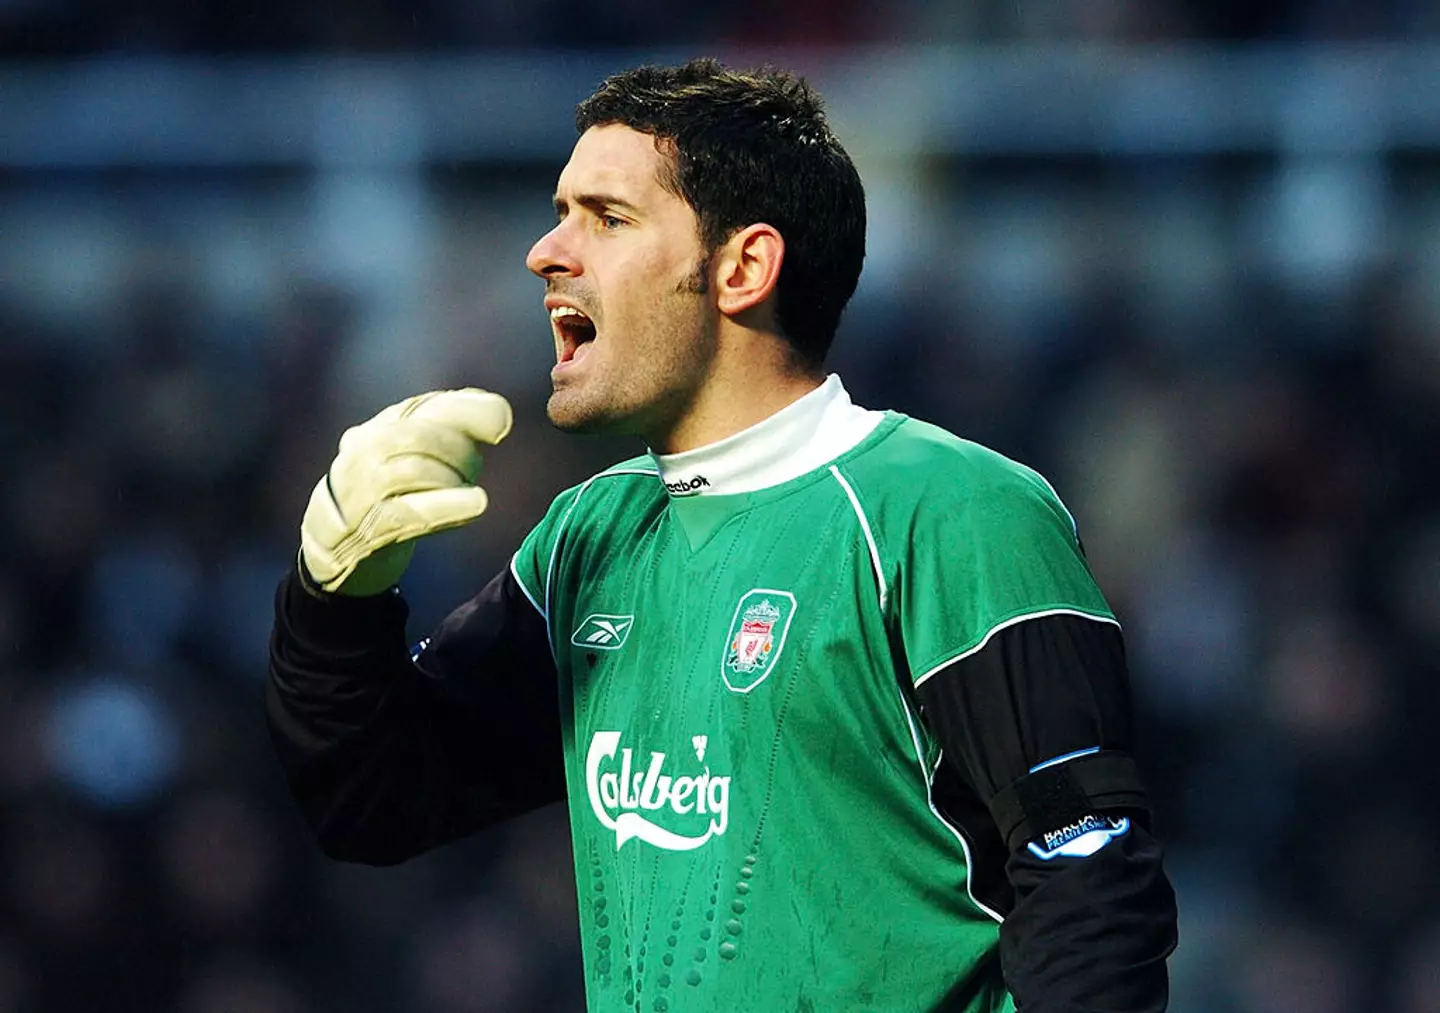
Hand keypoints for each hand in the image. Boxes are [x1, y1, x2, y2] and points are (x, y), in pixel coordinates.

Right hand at [300, 388, 512, 595]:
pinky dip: (448, 506)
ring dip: (454, 480)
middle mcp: (364, 450)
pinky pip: (410, 511)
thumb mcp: (421, 455)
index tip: (502, 424)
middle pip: (420, 437)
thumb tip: (500, 415)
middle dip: (461, 452)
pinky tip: (477, 505)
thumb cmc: (395, 494)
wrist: (338, 547)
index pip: (428, 407)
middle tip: (475, 469)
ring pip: (415, 471)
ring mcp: (361, 488)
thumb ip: (459, 428)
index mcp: (383, 426)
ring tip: (472, 495)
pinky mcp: (368, 526)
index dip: (468, 411)